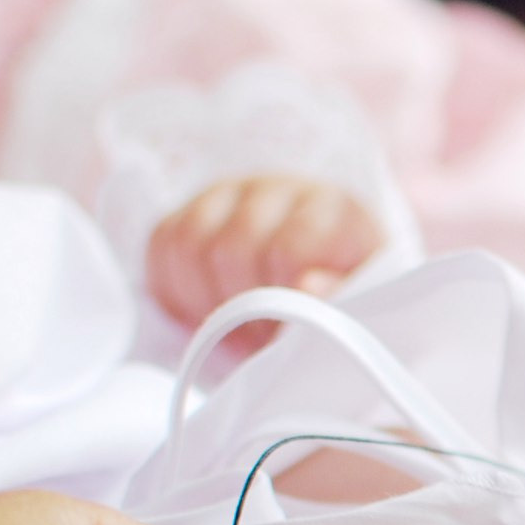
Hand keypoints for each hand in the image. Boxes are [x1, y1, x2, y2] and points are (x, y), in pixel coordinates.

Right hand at [147, 174, 384, 327]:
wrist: (320, 285)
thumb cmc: (346, 301)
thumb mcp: (364, 306)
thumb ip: (345, 299)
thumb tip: (310, 286)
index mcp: (331, 209)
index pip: (286, 251)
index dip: (283, 302)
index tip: (294, 330)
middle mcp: (276, 189)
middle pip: (229, 248)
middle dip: (242, 309)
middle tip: (263, 335)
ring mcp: (228, 195)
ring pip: (187, 244)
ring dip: (207, 303)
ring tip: (238, 326)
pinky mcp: (189, 210)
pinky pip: (161, 243)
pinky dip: (175, 291)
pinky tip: (208, 311)